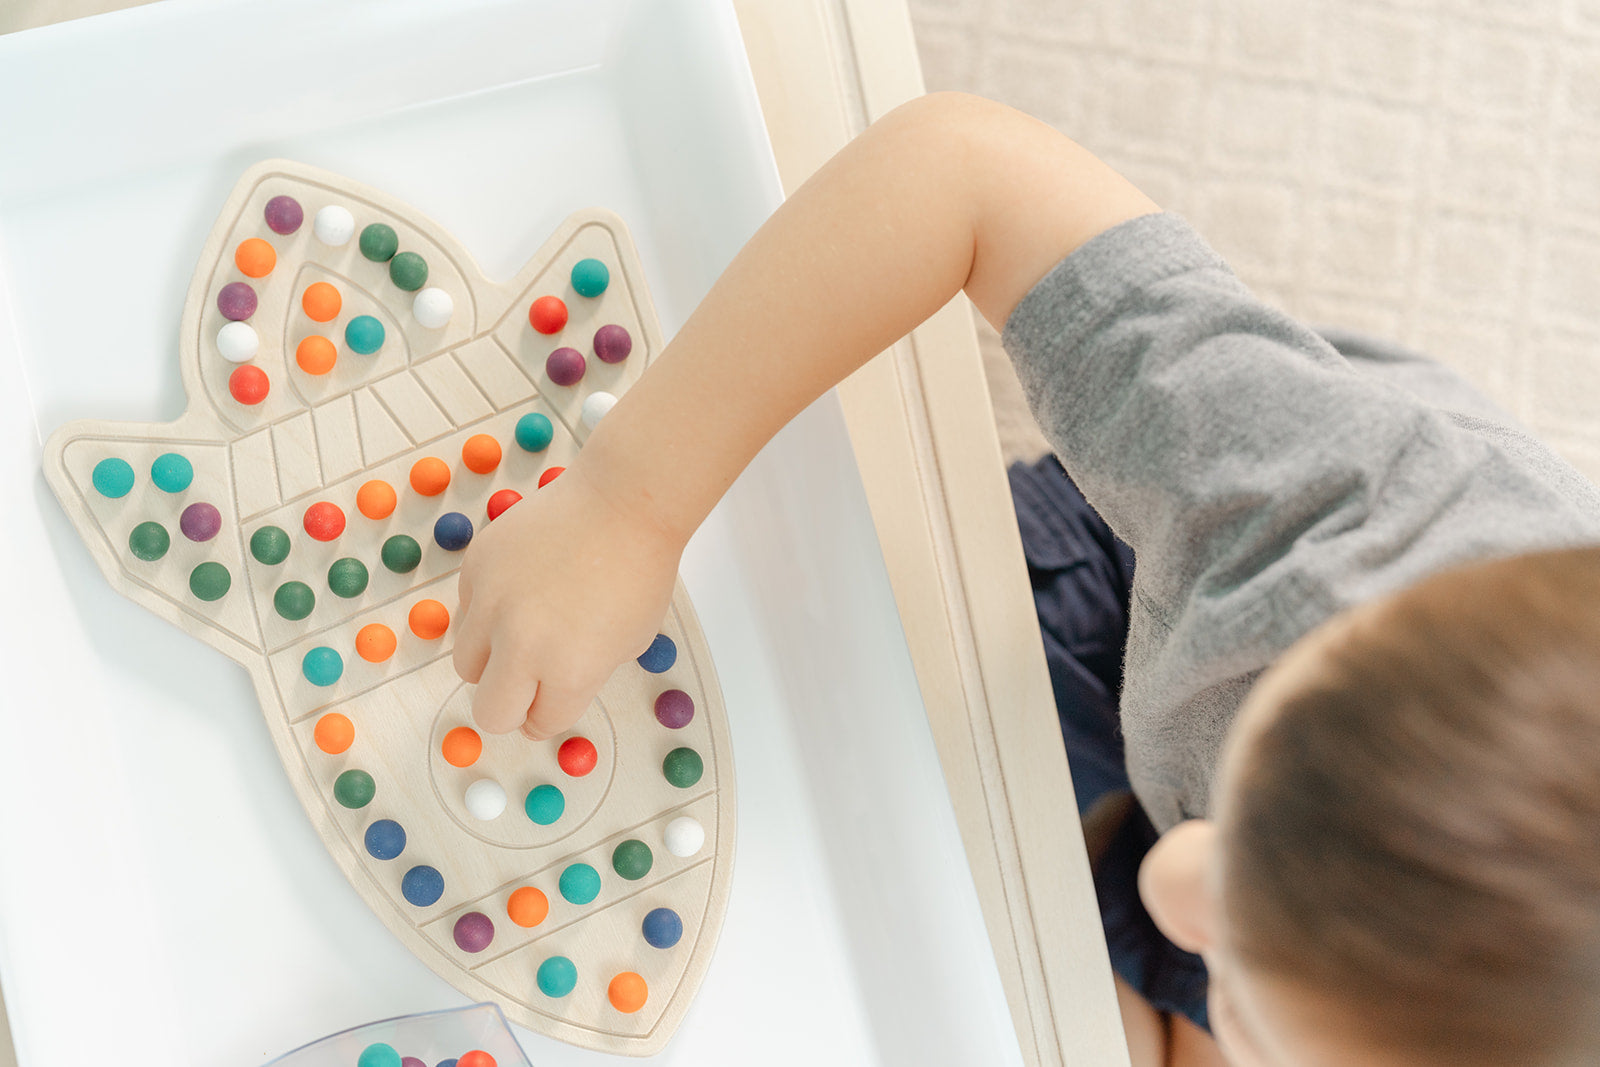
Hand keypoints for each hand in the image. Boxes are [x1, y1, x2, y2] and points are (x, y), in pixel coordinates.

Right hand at [452, 459, 684, 739]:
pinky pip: (466, 612)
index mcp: (569, 670)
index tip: (550, 702)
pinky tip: (521, 589)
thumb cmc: (638, 571)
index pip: (541, 723)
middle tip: (527, 683)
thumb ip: (581, 676)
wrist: (621, 502)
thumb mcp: (627, 643)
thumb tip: (544, 695)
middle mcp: (522, 643)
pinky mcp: (475, 568)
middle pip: (490, 712)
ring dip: (492, 659)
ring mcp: (492, 604)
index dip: (548, 715)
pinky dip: (487, 612)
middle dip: (510, 705)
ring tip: (523, 630)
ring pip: (467, 664)